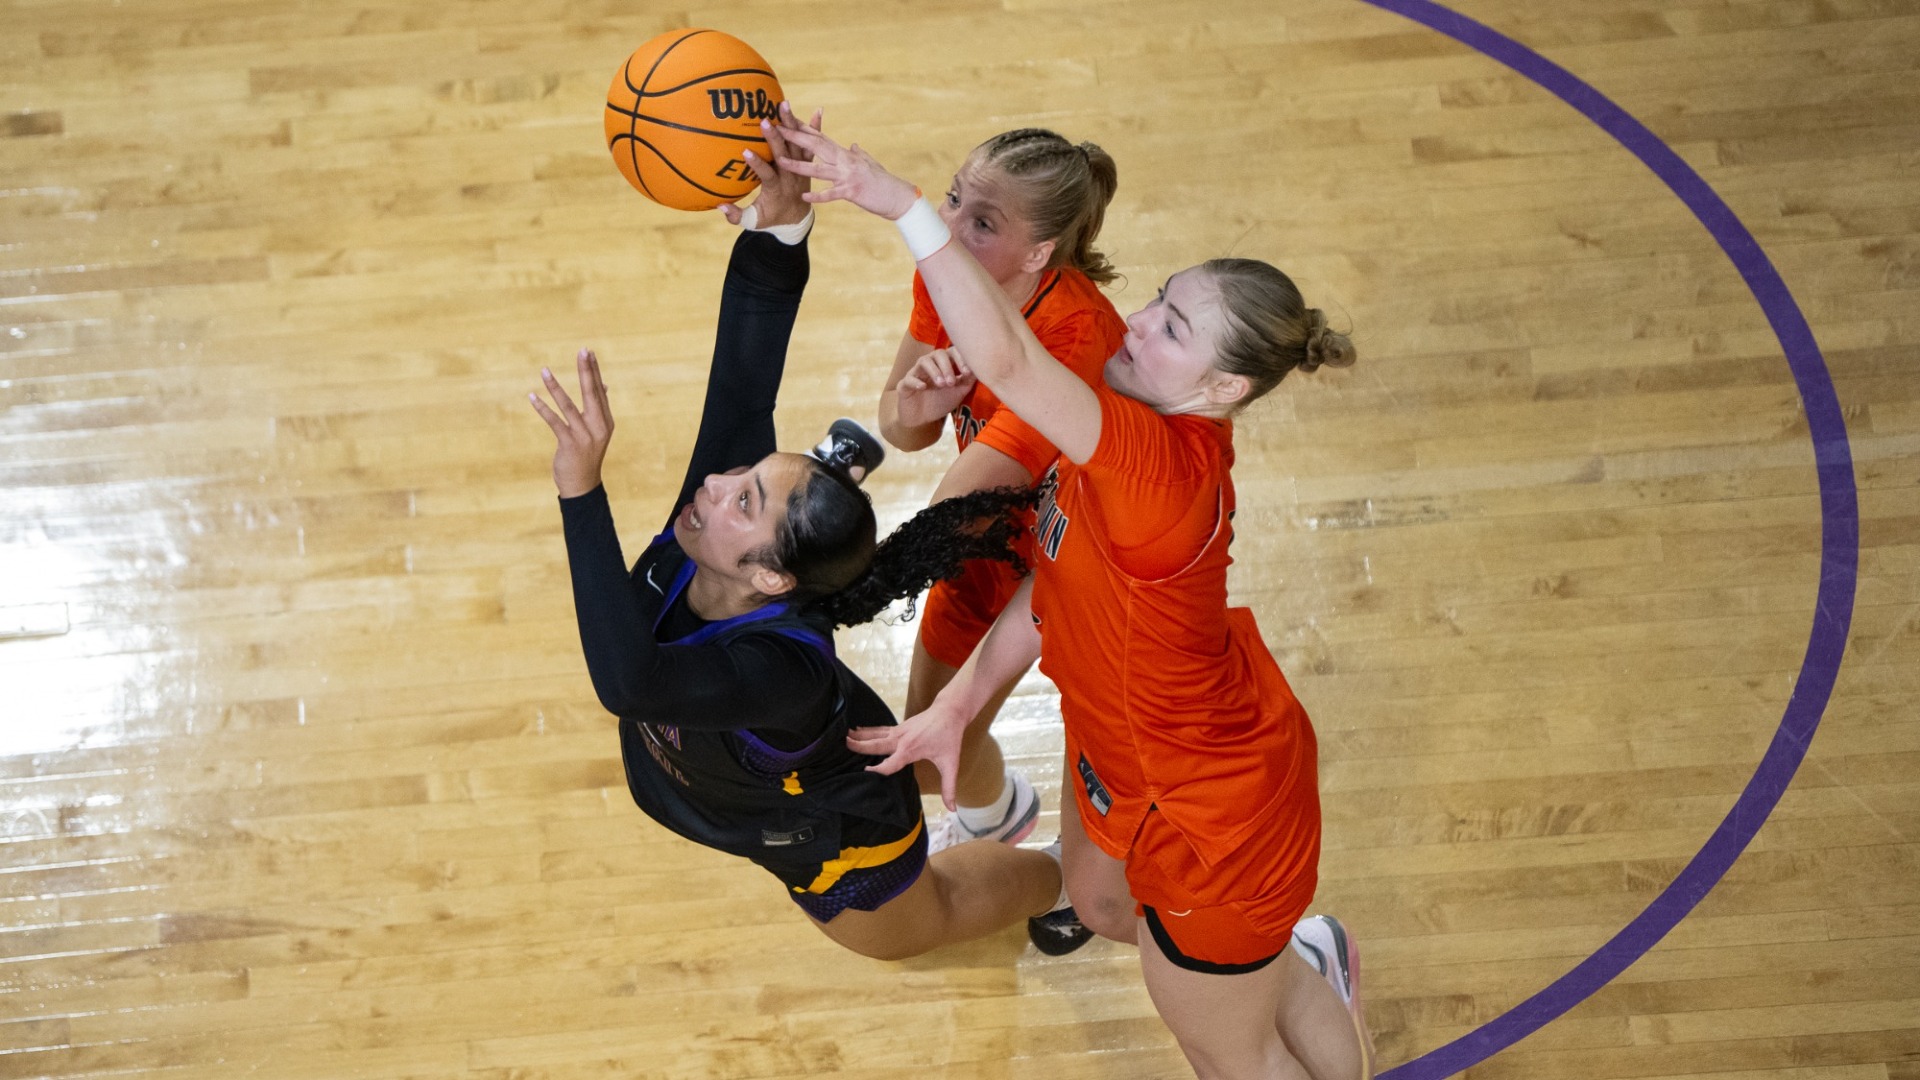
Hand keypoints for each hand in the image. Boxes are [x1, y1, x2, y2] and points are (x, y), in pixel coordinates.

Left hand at [528, 349, 613, 497]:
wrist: (583, 485)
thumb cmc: (587, 455)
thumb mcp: (597, 431)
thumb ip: (599, 409)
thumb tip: (603, 385)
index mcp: (606, 421)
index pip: (599, 390)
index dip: (594, 371)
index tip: (588, 352)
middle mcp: (598, 426)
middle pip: (591, 393)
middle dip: (586, 371)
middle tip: (582, 350)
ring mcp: (584, 435)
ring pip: (568, 405)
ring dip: (555, 387)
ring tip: (544, 370)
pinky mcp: (569, 444)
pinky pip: (554, 422)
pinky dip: (542, 408)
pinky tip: (532, 396)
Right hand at [718, 101, 820, 229]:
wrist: (798, 219)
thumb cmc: (771, 219)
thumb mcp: (753, 222)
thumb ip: (736, 216)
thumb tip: (720, 206)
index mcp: (777, 189)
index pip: (768, 175)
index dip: (757, 165)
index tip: (746, 151)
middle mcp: (791, 176)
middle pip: (784, 155)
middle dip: (774, 138)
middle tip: (764, 121)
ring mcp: (801, 168)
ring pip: (798, 145)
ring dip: (792, 125)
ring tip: (784, 105)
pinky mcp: (807, 163)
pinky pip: (812, 145)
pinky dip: (815, 128)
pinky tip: (818, 111)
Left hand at [776, 122, 918, 219]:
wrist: (899, 197)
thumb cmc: (883, 182)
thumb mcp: (869, 164)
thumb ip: (858, 154)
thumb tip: (853, 145)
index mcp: (845, 154)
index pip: (819, 136)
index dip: (802, 126)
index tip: (785, 116)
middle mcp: (845, 161)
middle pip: (816, 144)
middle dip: (794, 136)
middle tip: (775, 127)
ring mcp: (848, 176)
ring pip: (819, 168)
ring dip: (799, 164)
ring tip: (780, 161)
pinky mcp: (853, 192)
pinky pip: (831, 194)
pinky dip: (818, 195)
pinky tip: (804, 196)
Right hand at [846, 697, 969, 809]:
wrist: (950, 711)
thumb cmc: (950, 738)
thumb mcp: (951, 764)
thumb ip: (949, 788)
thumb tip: (952, 808)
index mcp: (910, 750)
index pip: (889, 764)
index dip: (878, 770)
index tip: (865, 772)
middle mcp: (901, 740)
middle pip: (876, 744)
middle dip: (860, 746)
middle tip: (844, 744)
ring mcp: (899, 731)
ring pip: (876, 734)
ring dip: (861, 735)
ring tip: (844, 735)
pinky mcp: (900, 726)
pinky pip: (881, 730)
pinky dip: (869, 730)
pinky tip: (859, 729)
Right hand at [894, 348, 975, 429]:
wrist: (923, 419)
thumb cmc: (942, 400)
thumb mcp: (959, 391)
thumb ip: (969, 380)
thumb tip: (981, 368)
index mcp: (945, 363)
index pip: (953, 352)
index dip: (961, 358)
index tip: (967, 372)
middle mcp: (930, 364)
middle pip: (938, 354)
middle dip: (947, 366)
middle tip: (952, 382)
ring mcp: (917, 372)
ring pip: (924, 361)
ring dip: (934, 371)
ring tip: (941, 384)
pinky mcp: (905, 384)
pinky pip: (909, 378)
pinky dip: (916, 381)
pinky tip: (923, 387)